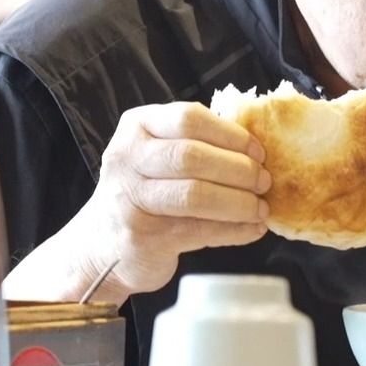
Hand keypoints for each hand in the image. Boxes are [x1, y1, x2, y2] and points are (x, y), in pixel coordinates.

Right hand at [64, 102, 271, 302]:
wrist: (100, 247)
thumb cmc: (142, 194)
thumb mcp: (156, 157)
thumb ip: (196, 145)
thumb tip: (257, 152)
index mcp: (137, 127)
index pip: (189, 118)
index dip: (231, 134)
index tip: (259, 152)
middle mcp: (127, 158)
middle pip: (193, 156)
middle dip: (239, 170)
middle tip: (264, 182)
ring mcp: (130, 198)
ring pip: (196, 195)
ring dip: (239, 203)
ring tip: (261, 209)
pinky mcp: (141, 236)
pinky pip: (199, 230)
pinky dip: (234, 231)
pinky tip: (252, 230)